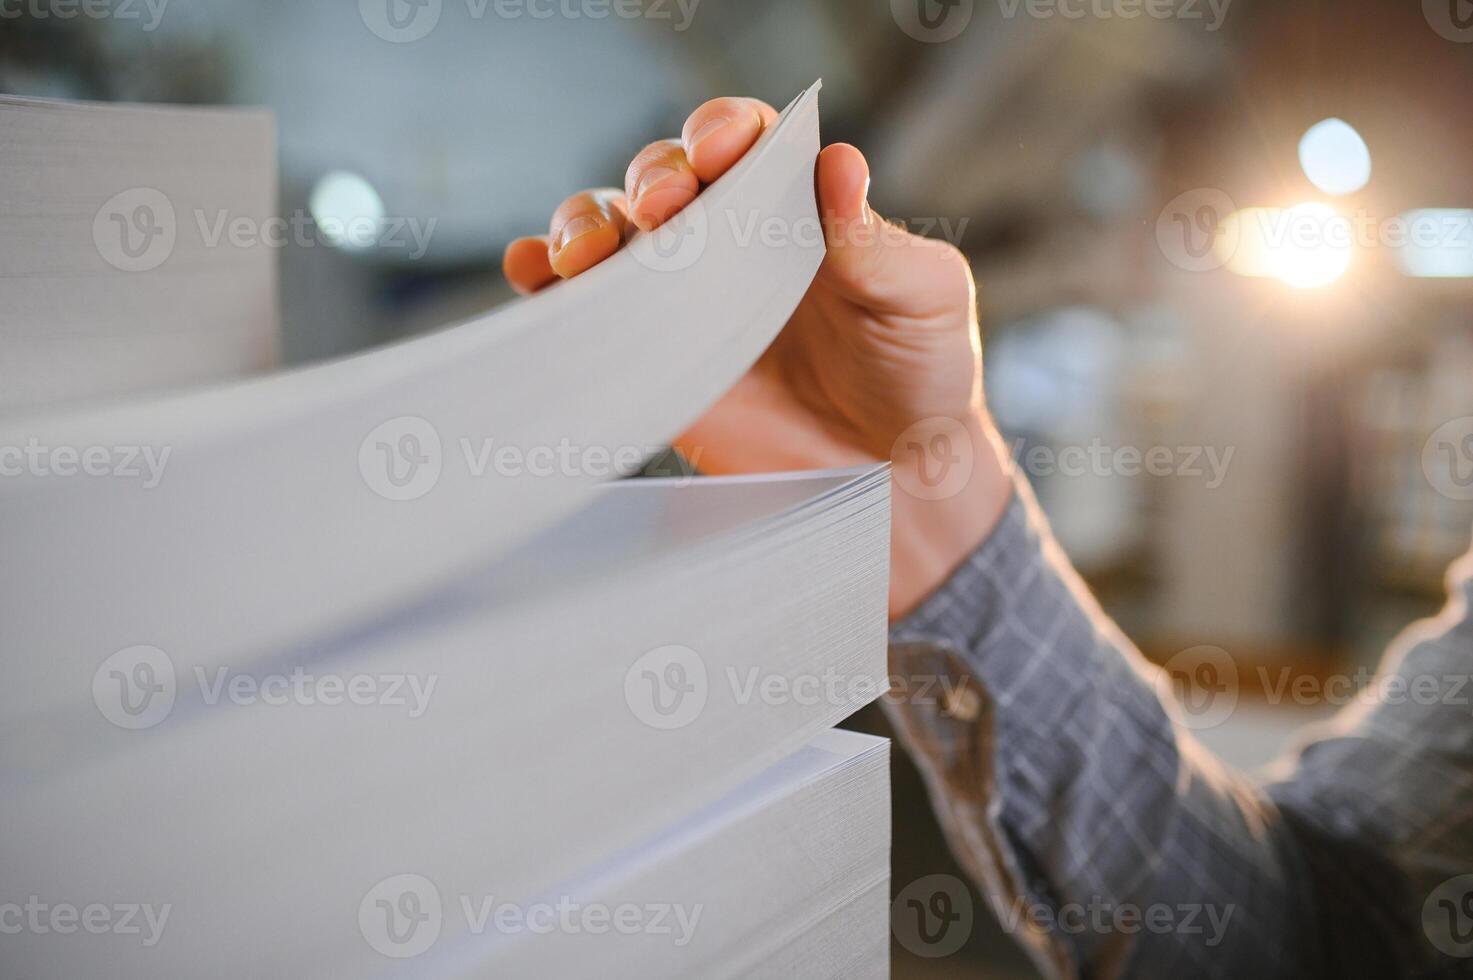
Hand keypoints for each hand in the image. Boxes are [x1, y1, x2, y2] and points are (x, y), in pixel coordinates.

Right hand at [504, 96, 1013, 618]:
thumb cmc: (920, 372)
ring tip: (588, 251)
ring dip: (585, 225)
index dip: (720, 130)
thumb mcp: (924, 298)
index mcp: (795, 205)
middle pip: (661, 179)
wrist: (894, 477)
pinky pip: (587, 309)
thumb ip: (878, 242)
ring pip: (611, 234)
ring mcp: (683, 299)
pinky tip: (535, 274)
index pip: (741, 140)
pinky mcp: (653, 359)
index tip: (719, 151)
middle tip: (665, 210)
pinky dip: (547, 283)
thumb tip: (839, 164)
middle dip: (652, 181)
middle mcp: (730, 240)